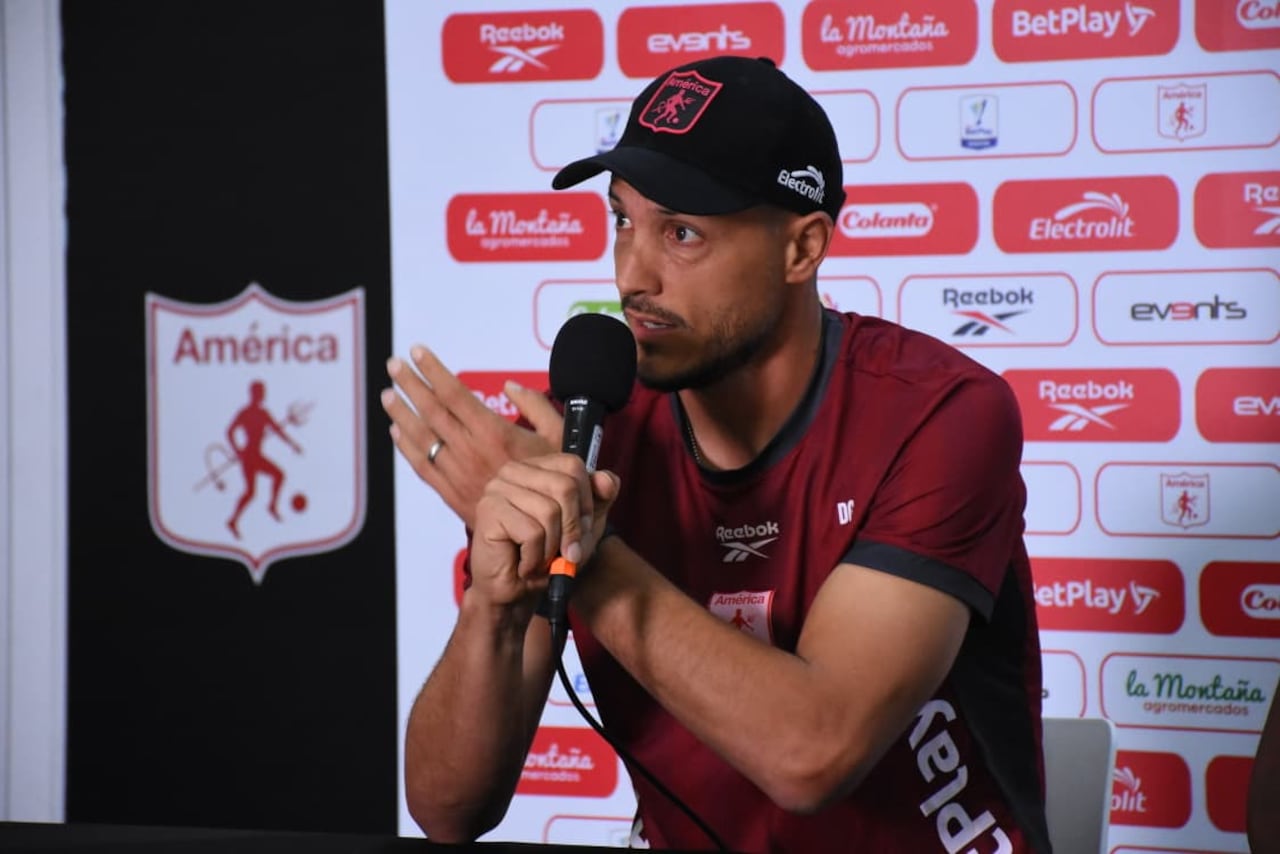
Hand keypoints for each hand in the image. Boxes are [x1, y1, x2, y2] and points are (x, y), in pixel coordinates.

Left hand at [383, 345, 561, 527]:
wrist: (540, 532)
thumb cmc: (551, 483)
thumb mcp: (558, 438)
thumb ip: (536, 407)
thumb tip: (510, 386)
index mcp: (494, 433)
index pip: (454, 394)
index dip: (433, 370)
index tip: (417, 352)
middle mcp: (470, 450)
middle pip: (431, 410)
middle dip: (410, 384)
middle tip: (394, 365)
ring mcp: (457, 473)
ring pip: (421, 437)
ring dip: (402, 412)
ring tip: (388, 393)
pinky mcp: (450, 493)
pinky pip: (421, 466)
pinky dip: (407, 447)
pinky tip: (397, 431)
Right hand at [469, 454, 620, 609]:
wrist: (516, 592)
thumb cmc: (548, 555)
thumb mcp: (585, 524)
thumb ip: (601, 499)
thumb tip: (608, 481)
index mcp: (535, 467)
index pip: (572, 465)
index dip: (586, 500)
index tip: (583, 527)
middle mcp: (513, 471)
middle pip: (565, 487)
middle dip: (573, 527)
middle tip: (565, 551)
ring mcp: (497, 489)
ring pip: (549, 512)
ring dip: (552, 547)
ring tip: (541, 559)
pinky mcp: (489, 512)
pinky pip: (532, 533)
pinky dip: (536, 558)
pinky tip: (524, 565)